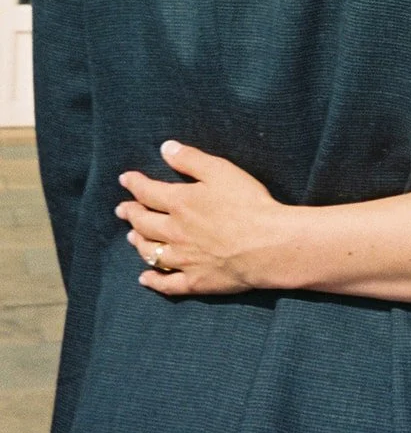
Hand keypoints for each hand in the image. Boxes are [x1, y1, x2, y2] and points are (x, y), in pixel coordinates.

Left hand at [115, 141, 292, 295]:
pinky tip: (144, 278)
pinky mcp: (195, 281)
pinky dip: (153, 280)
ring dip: (139, 243)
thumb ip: (191, 160)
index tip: (125, 179)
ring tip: (131, 237)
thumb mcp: (220, 171)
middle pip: (144, 223)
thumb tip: (165, 148)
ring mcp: (183, 260)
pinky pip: (167, 284)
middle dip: (130, 214)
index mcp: (180, 203)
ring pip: (151, 252)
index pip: (148, 192)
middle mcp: (175, 232)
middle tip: (121, 209)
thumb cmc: (247, 204)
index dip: (134, 184)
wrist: (267, 245)